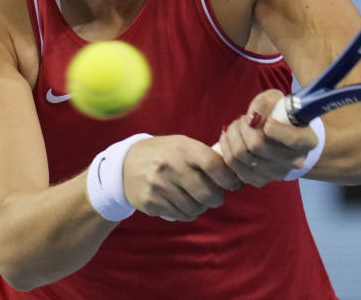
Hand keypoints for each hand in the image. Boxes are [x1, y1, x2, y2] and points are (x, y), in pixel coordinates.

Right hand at [122, 135, 241, 220]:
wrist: (125, 165)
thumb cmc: (163, 154)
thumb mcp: (182, 145)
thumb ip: (206, 157)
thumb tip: (235, 176)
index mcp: (182, 148)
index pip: (213, 165)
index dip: (229, 178)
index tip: (235, 184)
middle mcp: (170, 166)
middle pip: (207, 193)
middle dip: (217, 198)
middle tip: (216, 196)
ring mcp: (159, 186)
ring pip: (195, 208)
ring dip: (202, 207)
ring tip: (198, 200)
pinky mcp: (151, 202)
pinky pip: (180, 215)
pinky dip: (187, 213)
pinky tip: (183, 203)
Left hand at [217, 89, 317, 186]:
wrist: (285, 141)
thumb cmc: (282, 116)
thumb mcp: (278, 101)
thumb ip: (265, 103)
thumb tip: (252, 117)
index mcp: (307, 140)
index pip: (292, 139)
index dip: (275, 129)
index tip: (267, 121)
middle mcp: (294, 161)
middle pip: (257, 145)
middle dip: (243, 126)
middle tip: (244, 119)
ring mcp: (276, 173)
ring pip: (242, 155)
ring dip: (233, 135)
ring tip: (238, 126)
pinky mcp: (259, 180)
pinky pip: (233, 165)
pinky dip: (227, 148)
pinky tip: (232, 139)